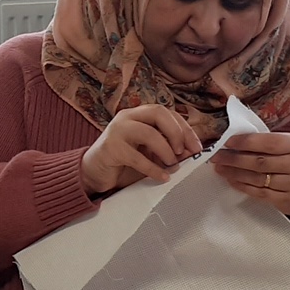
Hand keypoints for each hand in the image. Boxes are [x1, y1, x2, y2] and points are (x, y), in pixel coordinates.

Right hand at [81, 106, 201, 195]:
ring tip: (172, 164)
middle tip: (184, 152)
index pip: (166, 112)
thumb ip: (168, 149)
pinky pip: (137, 157)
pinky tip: (162, 177)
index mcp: (138, 114)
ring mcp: (117, 131)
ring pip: (149, 133)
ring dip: (166, 150)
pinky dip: (154, 169)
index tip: (197, 147)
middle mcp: (127, 117)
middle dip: (177, 132)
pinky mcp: (110, 148)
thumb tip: (191, 153)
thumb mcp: (149, 152)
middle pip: (158, 113)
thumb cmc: (123, 161)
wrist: (93, 172)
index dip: (184, 128)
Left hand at [210, 131, 289, 216]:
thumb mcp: (288, 146)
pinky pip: (259, 192)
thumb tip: (233, 140)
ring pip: (257, 178)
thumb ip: (266, 142)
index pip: (268, 142)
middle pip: (260, 162)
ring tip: (220, 168)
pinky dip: (243, 186)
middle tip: (216, 156)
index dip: (245, 142)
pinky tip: (231, 180)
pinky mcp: (286, 200)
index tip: (227, 141)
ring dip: (235, 173)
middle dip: (234, 158)